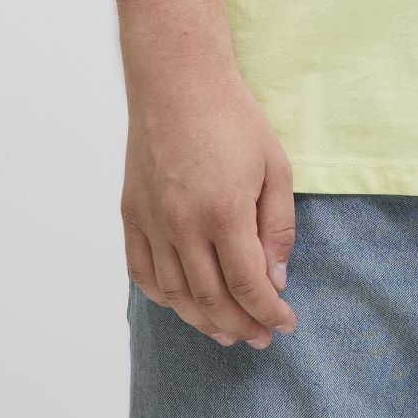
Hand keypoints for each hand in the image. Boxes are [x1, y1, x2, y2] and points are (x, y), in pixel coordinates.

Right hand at [121, 58, 298, 348]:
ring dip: (203, 320)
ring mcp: (152, 222)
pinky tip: (184, 303)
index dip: (269, 313)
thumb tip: (275, 279)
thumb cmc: (233, 118)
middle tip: (261, 336)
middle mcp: (183, 225)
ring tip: (226, 330)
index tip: (285, 323)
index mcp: (224, 212)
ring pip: (175, 295)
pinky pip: (143, 273)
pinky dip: (164, 297)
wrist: (178, 81)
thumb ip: (278, 227)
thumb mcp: (275, 165)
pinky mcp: (131, 214)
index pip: (248, 285)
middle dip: (241, 325)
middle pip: (211, 299)